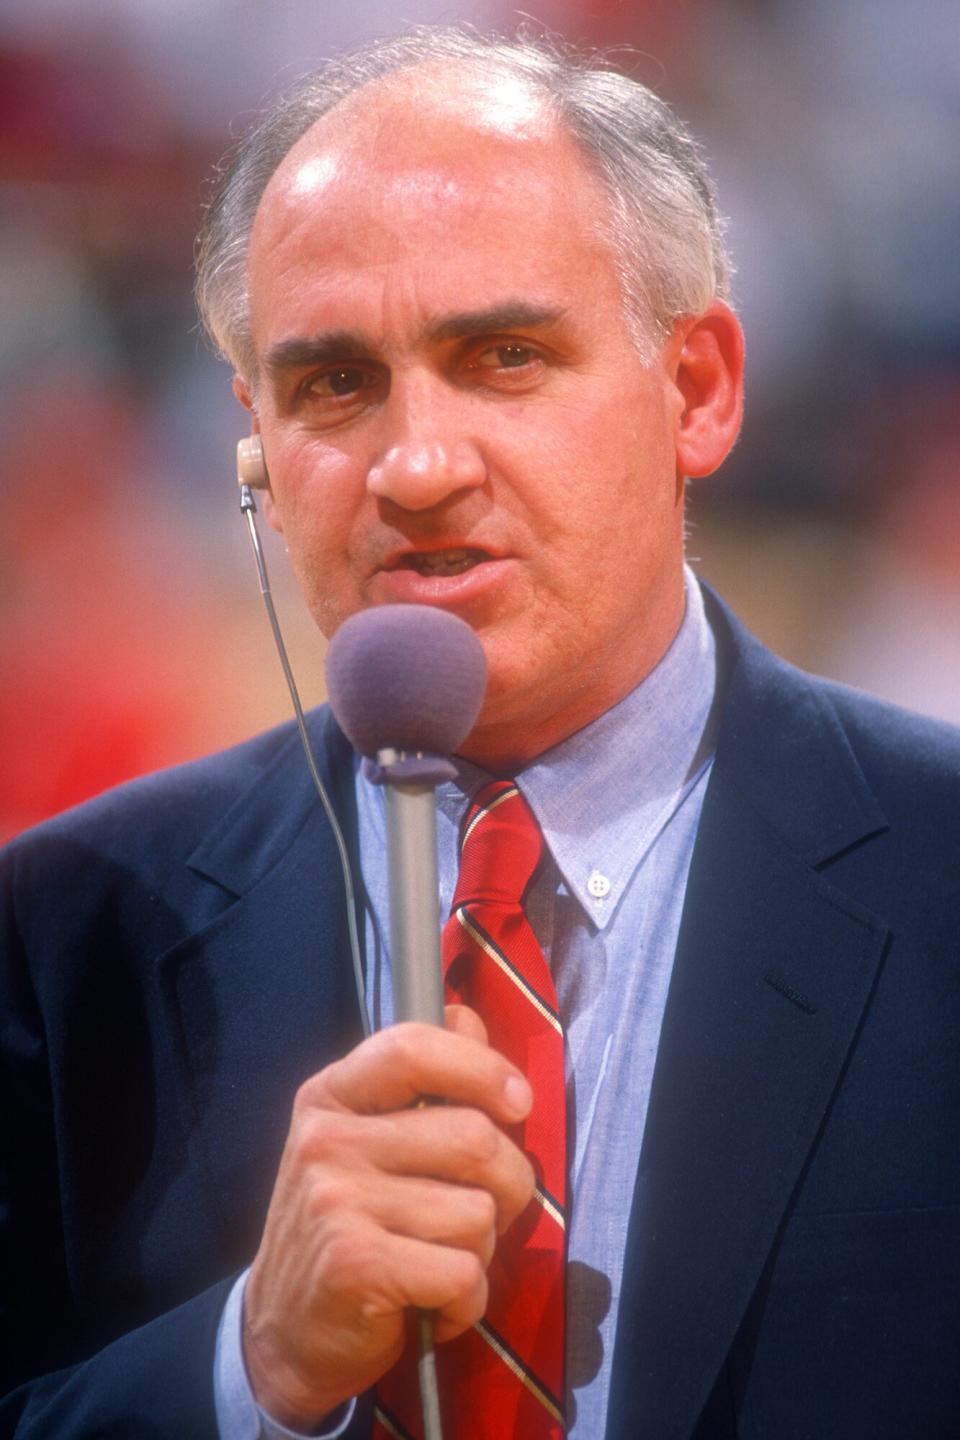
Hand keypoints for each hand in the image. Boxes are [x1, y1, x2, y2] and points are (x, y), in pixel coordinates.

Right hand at [242, 1005, 534, 1428]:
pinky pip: (463, 1273)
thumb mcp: (364, 1138)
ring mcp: (336, 1200)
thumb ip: (420, 1081)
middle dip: (508, 1184)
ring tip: (443, 1260)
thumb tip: (469, 1017)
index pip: (414, 1046)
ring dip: (483, 1249)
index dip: (482, 1066)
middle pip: (474, 1137)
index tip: (517, 1103)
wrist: (283, 1332)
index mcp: (331, 1094)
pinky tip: (435, 1304)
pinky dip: (468, 1299)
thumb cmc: (348, 1223)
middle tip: (483, 1212)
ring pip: (479, 1213)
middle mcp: (328, 1139)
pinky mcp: (355, 1264)